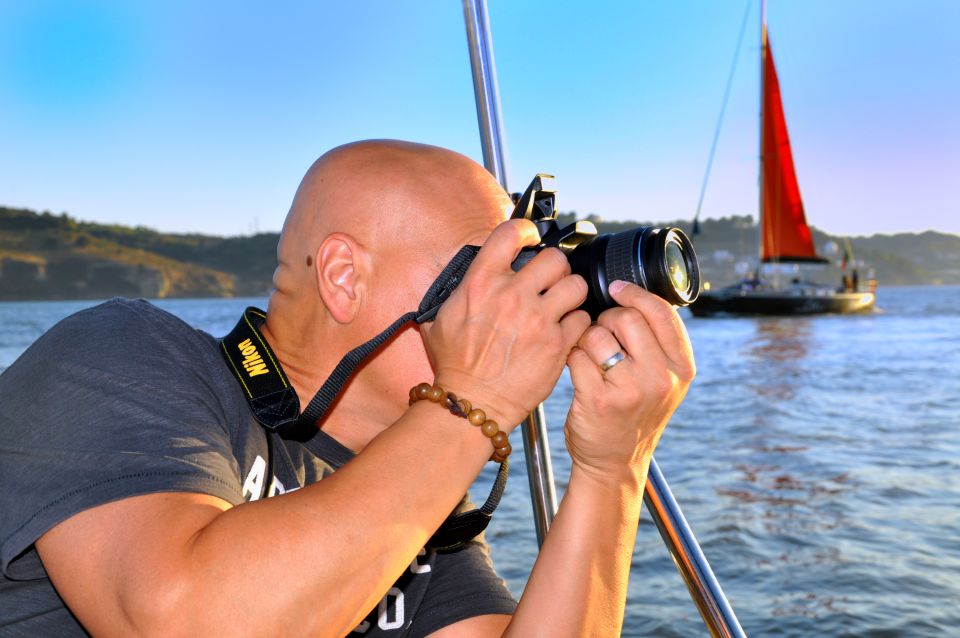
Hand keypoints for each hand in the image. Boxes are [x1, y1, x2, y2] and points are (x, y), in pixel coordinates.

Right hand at [420, 219, 590, 429]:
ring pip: (575, 284)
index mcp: (481, 283)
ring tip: (561, 304)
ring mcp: (538, 319)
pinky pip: (582, 318)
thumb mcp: (441, 318)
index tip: (529, 237)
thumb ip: (461, 291)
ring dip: (570, 292)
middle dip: (554, 268)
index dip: (524, 230)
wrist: (472, 402)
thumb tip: (470, 276)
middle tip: (549, 281)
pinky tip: (564, 330)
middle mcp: (512, 295)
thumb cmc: (455, 364)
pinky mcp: (557, 344)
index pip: (510, 233)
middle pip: (553, 258)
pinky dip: (576, 323)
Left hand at [563, 281, 695, 482]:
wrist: (615, 461)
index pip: (661, 312)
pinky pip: (577, 356)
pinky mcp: (599, 400)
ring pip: (598, 334)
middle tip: (602, 334)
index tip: (617, 288)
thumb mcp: (663, 380)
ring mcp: (631, 390)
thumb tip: (633, 294)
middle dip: (607, 318)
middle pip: (627, 318)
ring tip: (590, 357)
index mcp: (681, 367)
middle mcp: (661, 378)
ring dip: (586, 339)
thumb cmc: (634, 413)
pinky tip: (577, 371)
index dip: (635, 293)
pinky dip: (572, 357)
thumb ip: (657, 342)